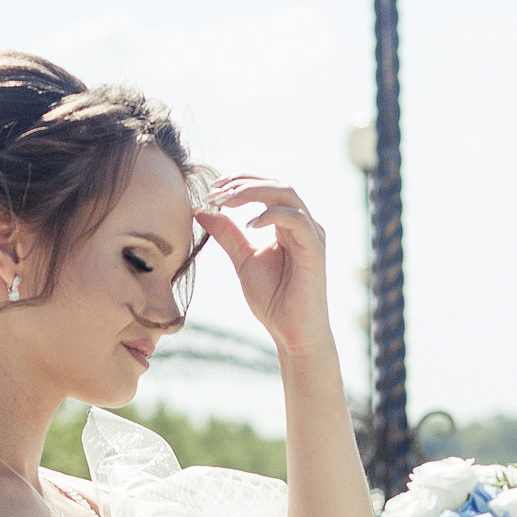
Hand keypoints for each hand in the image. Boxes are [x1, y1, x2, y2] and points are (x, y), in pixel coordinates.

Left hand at [194, 176, 330, 357]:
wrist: (292, 333)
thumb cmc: (273, 299)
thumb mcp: (243, 260)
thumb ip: (227, 234)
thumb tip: (201, 209)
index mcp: (287, 224)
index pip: (266, 188)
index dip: (240, 182)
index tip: (212, 189)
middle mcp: (302, 224)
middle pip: (276, 185)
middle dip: (243, 183)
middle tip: (215, 192)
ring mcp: (311, 234)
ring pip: (286, 194)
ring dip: (254, 192)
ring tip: (227, 200)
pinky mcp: (315, 249)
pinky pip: (296, 220)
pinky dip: (271, 216)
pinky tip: (248, 225)